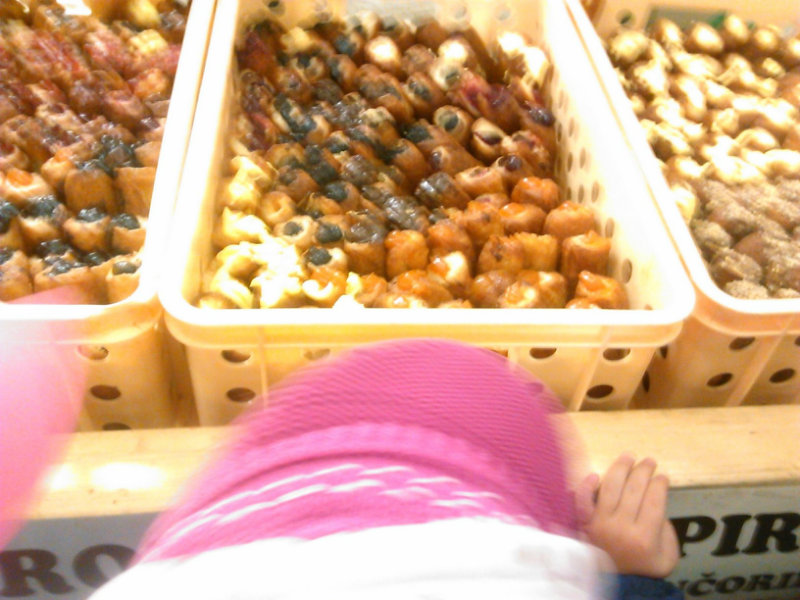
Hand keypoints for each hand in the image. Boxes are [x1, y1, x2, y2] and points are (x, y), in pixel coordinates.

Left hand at [575, 454, 679, 577]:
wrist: (618, 584)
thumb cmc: (644, 566)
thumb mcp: (667, 555)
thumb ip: (665, 530)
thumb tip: (654, 502)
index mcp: (645, 538)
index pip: (654, 500)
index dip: (659, 484)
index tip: (663, 476)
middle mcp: (621, 527)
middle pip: (634, 489)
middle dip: (644, 471)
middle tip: (649, 461)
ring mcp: (600, 523)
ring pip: (610, 488)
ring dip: (620, 468)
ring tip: (629, 457)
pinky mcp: (584, 523)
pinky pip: (582, 500)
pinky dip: (586, 486)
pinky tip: (596, 475)